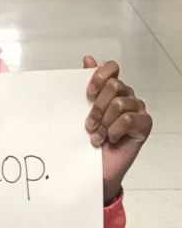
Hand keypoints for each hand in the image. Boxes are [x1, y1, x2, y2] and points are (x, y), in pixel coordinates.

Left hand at [83, 58, 152, 203]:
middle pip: (114, 86)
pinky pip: (128, 119)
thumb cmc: (90, 141)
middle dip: (97, 107)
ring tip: (98, 136)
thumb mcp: (82, 112)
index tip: (88, 93)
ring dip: (104, 122)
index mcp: (111, 90)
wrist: (96, 168)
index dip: (99, 76)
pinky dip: (115, 130)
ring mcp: (136, 109)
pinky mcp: (144, 124)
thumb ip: (87, 86)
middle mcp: (126, 96)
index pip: (112, 68)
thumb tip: (88, 59)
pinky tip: (112, 139)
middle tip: (89, 125)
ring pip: (119, 103)